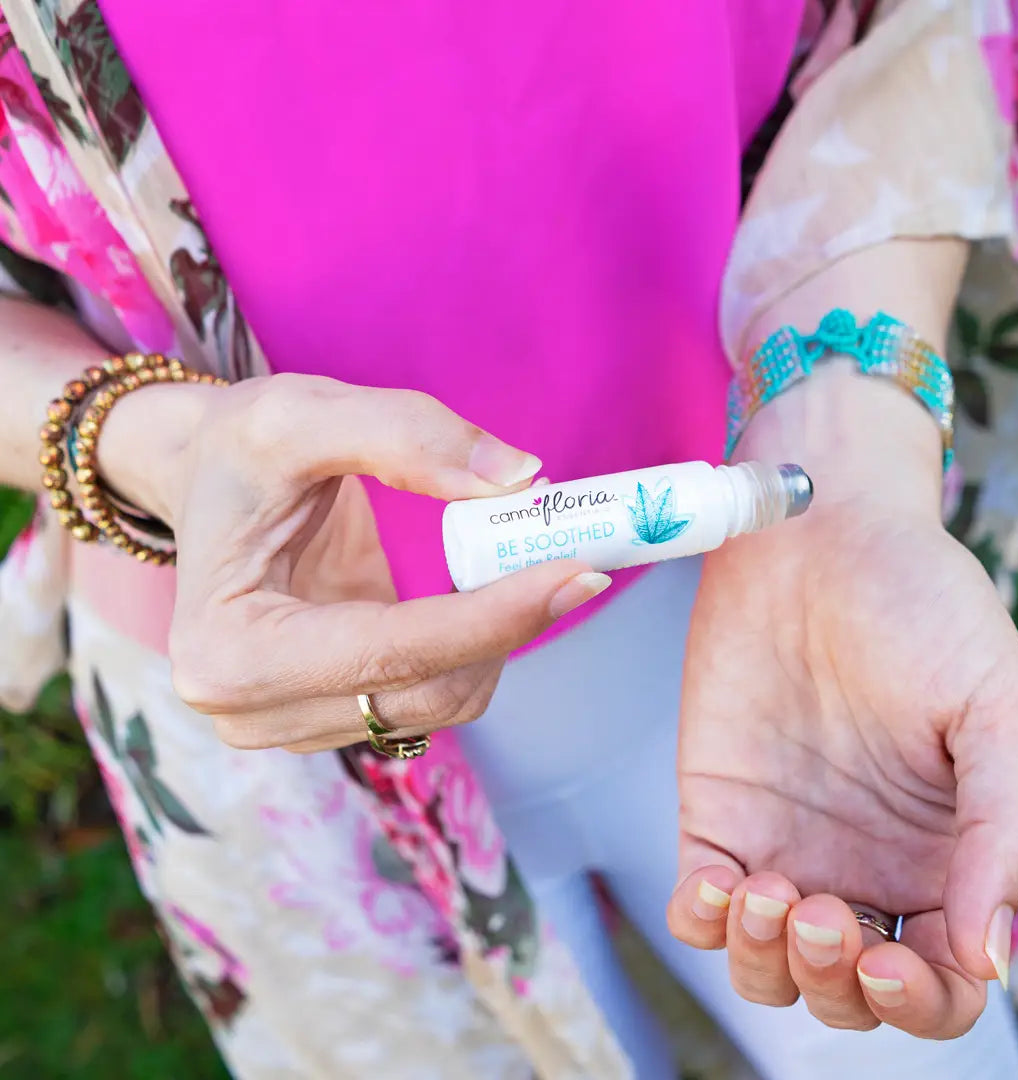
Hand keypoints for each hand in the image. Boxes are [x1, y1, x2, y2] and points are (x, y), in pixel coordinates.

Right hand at [97, 373, 608, 751]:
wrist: (201, 482)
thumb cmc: (236, 450)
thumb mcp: (300, 413)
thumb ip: (407, 434)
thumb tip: (520, 480)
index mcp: (229, 653)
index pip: (392, 653)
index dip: (497, 616)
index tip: (580, 571)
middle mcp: (253, 713)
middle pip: (429, 693)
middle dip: (511, 626)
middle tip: (572, 555)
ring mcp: (294, 725)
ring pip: (442, 702)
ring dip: (497, 636)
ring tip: (510, 561)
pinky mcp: (333, 715)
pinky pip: (434, 694)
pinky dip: (474, 647)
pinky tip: (477, 595)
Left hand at [667, 368, 1017, 1037]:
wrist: (820, 532)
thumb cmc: (921, 604)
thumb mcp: (996, 709)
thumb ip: (1001, 831)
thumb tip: (987, 956)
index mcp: (941, 855)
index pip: (940, 983)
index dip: (923, 1002)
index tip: (897, 961)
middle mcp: (861, 863)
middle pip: (845, 991)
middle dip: (835, 983)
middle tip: (822, 912)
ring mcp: (783, 840)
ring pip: (765, 964)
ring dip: (767, 962)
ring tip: (771, 894)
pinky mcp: (716, 808)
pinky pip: (699, 902)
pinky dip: (702, 921)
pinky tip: (718, 885)